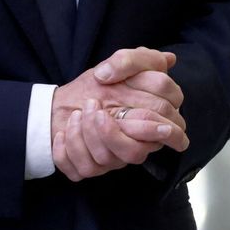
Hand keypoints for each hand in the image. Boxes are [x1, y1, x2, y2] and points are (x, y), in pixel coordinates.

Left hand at [51, 47, 189, 181]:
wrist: (66, 99)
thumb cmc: (101, 81)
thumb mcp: (122, 61)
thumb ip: (138, 60)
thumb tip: (167, 60)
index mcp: (152, 119)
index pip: (167, 127)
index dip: (148, 118)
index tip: (122, 102)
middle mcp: (137, 144)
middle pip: (135, 153)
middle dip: (111, 132)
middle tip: (94, 109)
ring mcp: (114, 159)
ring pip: (108, 161)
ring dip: (88, 136)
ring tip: (76, 115)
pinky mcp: (89, 167)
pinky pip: (81, 169)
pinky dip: (68, 150)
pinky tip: (62, 134)